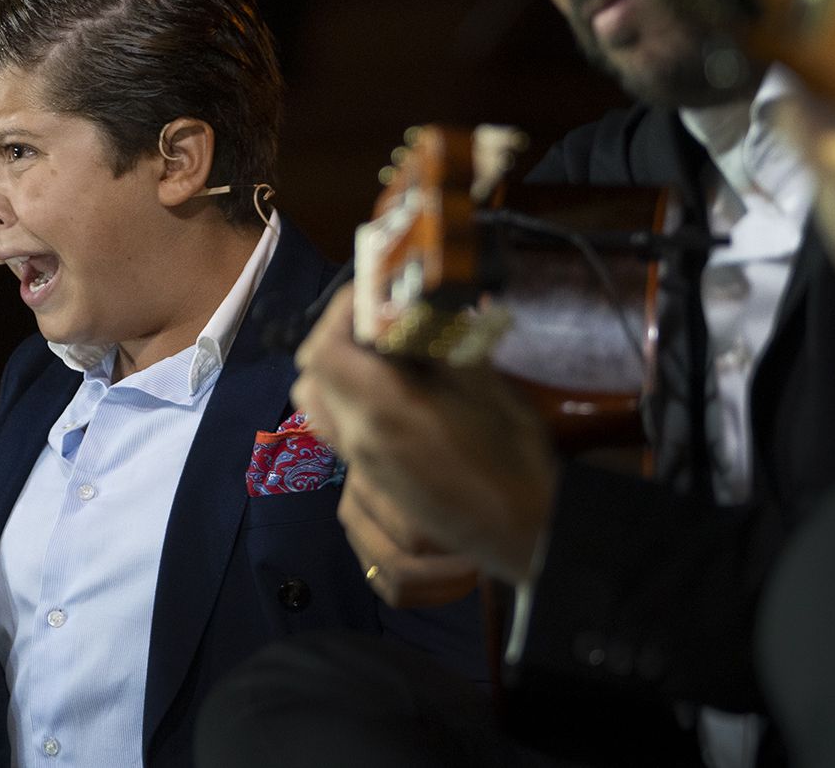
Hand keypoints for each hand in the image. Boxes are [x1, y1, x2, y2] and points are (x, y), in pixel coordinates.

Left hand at [293, 283, 555, 585]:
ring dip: (336, 373)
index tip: (371, 295)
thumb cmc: (515, 463)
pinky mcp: (370, 485)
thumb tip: (422, 307)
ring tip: (381, 357)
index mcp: (384, 412)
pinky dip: (347, 402)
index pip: (324, 351)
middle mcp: (358, 440)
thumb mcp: (487, 390)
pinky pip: (336, 432)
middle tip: (376, 323)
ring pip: (317, 406)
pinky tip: (391, 396)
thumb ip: (443, 346)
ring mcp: (359, 467)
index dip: (339, 314)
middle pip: (311, 376)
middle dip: (335, 339)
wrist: (524, 540)